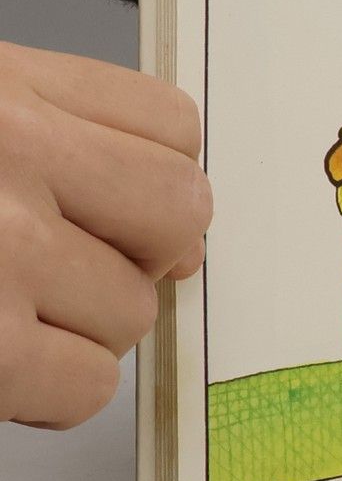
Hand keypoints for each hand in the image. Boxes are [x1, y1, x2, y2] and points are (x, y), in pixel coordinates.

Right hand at [0, 42, 210, 428]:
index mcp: (11, 90)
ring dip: (84, 328)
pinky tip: (4, 364)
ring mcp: (4, 252)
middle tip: (70, 268)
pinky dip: (52, 390)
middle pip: (181, 213)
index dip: (155, 174)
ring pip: (135, 309)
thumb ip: (66, 145)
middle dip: (142, 254)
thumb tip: (184, 243)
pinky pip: (87, 385)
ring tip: (6, 311)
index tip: (115, 204)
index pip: (171, 123)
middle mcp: (16, 156)